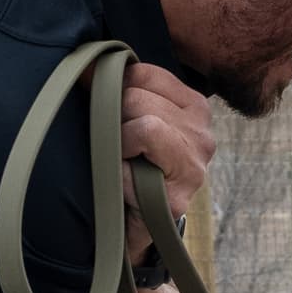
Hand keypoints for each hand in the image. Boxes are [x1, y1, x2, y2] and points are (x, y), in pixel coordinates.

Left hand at [119, 61, 216, 252]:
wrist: (133, 228)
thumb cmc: (129, 166)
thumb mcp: (133, 118)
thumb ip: (123, 90)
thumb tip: (88, 64)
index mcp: (193, 107)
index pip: (143, 75)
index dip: (115, 91)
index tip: (111, 116)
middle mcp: (203, 134)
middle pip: (138, 98)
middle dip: (115, 120)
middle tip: (116, 148)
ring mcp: (194, 167)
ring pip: (144, 124)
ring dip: (118, 147)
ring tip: (122, 164)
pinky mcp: (177, 198)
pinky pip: (135, 166)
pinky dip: (117, 174)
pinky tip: (123, 187)